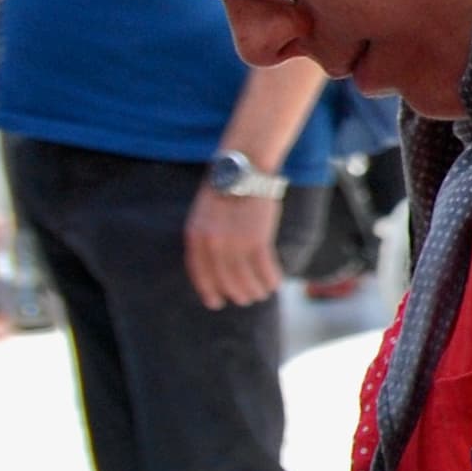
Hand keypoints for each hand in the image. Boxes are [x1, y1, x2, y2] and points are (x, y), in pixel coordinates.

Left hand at [183, 186, 286, 310]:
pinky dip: (271, 279)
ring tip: (262, 293)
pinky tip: (276, 283)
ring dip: (255, 290)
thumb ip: (207, 236)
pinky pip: (264, 269)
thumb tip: (217, 262)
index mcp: (195, 236)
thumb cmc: (228, 188)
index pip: (200, 273)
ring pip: (245, 279)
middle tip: (246, 298)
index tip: (216, 303)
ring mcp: (234, 242)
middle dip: (237, 293)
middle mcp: (212, 243)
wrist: (245, 167)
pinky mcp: (257, 239)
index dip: (209, 291)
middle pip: (224, 280)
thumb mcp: (205, 213)